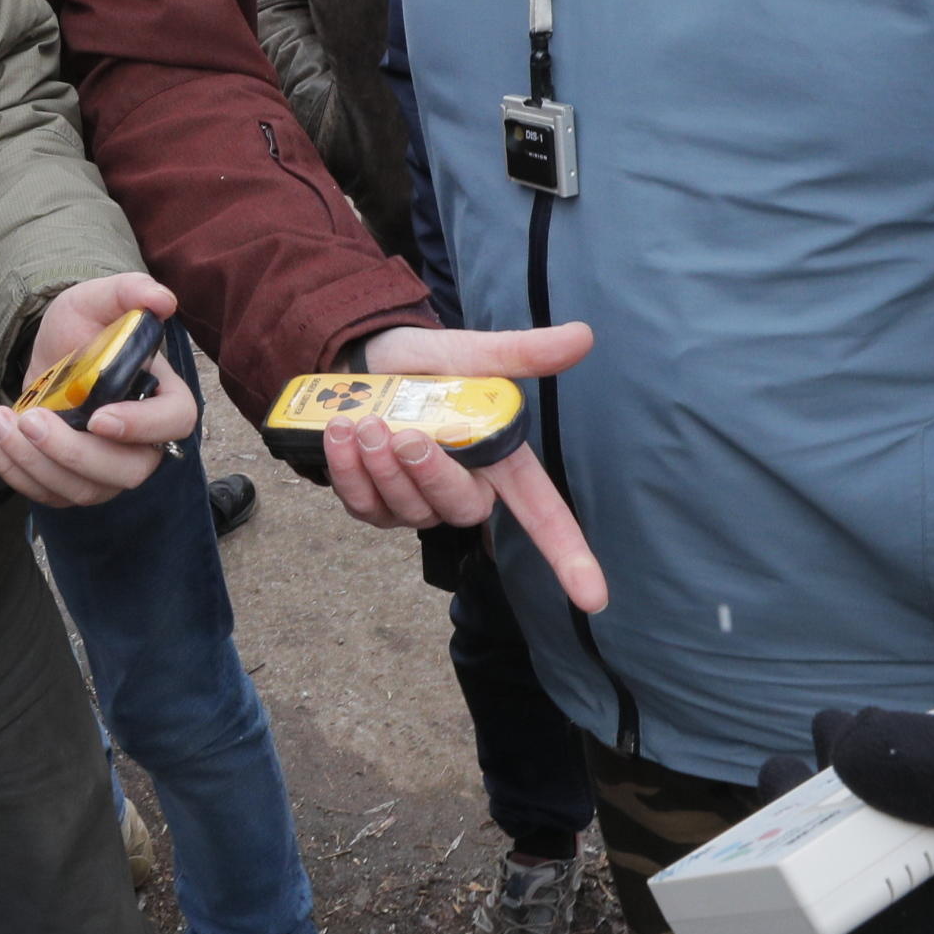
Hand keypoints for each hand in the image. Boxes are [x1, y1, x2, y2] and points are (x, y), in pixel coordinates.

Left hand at [0, 274, 194, 508]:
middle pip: (125, 471)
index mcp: (163, 398)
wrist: (50, 356)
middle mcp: (143, 444)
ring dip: (32, 461)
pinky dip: (11, 468)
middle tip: (30, 419)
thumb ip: (127, 292)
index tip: (98, 417)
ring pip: (81, 490)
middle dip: (72, 452)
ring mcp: (107, 472)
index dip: (142, 427)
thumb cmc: (83, 331)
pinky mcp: (71, 484)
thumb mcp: (96, 300)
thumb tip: (161, 299)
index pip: (174, 423)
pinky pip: (46, 493)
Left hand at [321, 323, 604, 611]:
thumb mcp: (467, 354)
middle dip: (432, 476)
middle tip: (406, 435)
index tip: (593, 598)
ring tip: (364, 423)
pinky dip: (348, 471)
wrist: (356, 357)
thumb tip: (583, 335)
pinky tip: (339, 435)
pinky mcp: (373, 506)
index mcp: (499, 460)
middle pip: (461, 509)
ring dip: (382, 468)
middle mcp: (462, 488)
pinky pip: (363, 504)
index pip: (544, 516)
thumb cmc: (421, 363)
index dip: (569, 555)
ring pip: (407, 509)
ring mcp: (415, 503)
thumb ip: (519, 355)